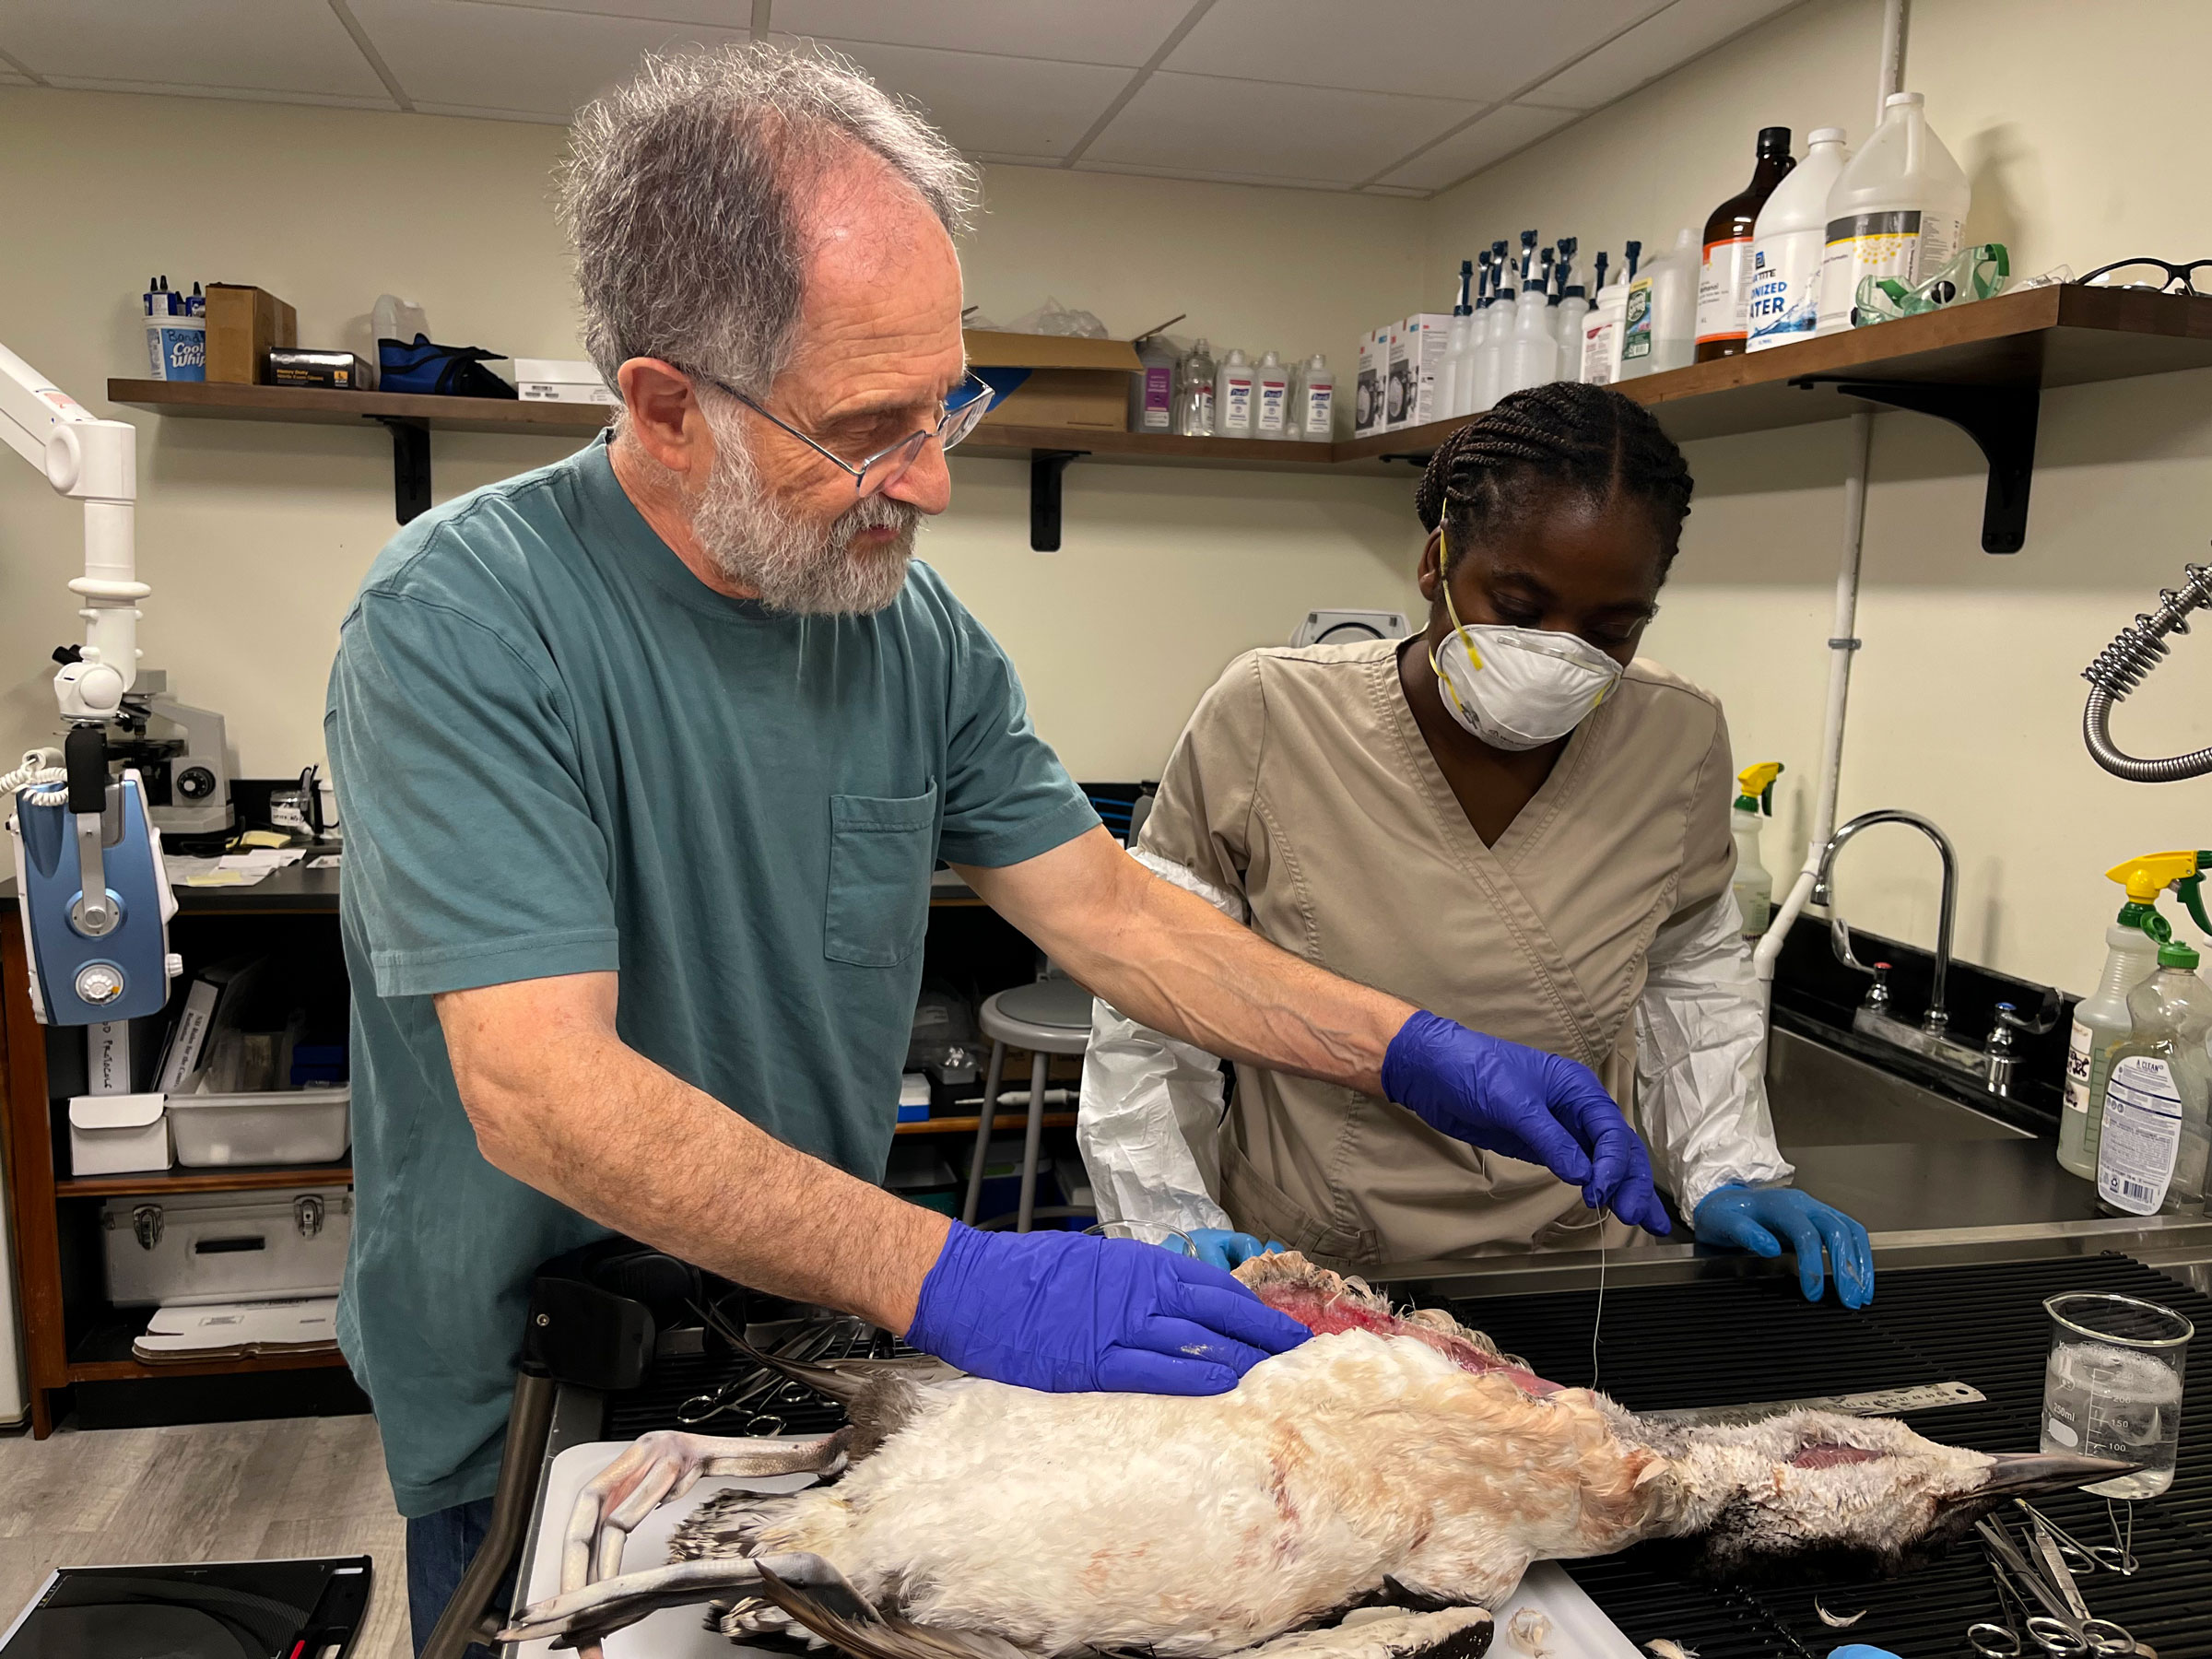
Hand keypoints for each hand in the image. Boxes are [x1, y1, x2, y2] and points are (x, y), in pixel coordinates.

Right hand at [906, 1224, 1308, 1393]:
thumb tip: (1174, 1304)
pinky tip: (1225, 1391)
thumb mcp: (1093, 1262)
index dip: (1257, 1312)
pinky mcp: (1093, 1362)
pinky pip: (1157, 1374)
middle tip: (1302, 1361)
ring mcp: (1118, 1327)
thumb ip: (1136, 1283)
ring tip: (1278, 1384)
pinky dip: (1196, 1381)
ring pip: (1198, 1346)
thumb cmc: (1028, 1273)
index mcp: (1140, 1264)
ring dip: (1242, 1364)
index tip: (1288, 1331)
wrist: (972, 1285)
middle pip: (1219, 1318)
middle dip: (1264, 1340)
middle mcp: (1139, 1292)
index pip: (1217, 1290)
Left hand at [1380, 1010, 1669, 1234]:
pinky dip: (1598, 1186)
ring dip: (1625, 1188)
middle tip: (1631, 1217)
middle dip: (1630, 1181)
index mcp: (1578, 1088)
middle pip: (1619, 1149)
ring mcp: (1562, 1129)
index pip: (1611, 1131)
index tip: (1599, 1192)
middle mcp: (1578, 1109)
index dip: (1612, 1164)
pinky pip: (1579, 1167)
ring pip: (1605, 1161)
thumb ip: (1548, 1138)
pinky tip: (1611, 1204)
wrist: (1432, 1070)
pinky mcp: (1544, 1146)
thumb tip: (1583, 1176)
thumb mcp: (1512, 1102)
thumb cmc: (1473, 1070)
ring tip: (1645, 1222)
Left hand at [1693, 1185, 1873, 1306]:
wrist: (1724, 1201)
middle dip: (1847, 1266)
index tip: (1813, 1293)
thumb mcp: (1721, 1222)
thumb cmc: (1723, 1214)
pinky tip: (1863, 1278)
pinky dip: (1861, 1255)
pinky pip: (1851, 1232)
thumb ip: (1744, 1233)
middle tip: (1850, 1299)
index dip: (1812, 1264)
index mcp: (1778, 1205)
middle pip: (1836, 1230)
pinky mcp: (1823, 1218)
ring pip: (1850, 1230)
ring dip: (1860, 1263)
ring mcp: (1816, 1209)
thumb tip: (1769, 1248)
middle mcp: (1803, 1204)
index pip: (1805, 1233)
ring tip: (1863, 1294)